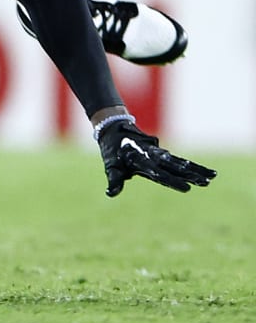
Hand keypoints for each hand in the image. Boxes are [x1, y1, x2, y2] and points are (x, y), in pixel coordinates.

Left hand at [96, 116, 216, 196]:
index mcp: (140, 160)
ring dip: (195, 169)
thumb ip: (114, 180)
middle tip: (206, 182)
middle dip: (191, 174)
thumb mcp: (111, 166)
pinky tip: (204, 172)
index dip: (172, 181)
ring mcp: (158, 153)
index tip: (187, 188)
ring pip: (179, 162)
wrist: (114, 129)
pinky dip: (190, 165)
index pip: (158, 173)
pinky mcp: (161, 152)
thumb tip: (110, 194)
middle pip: (174, 166)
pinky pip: (177, 159)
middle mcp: (152, 156)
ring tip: (212, 177)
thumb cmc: (112, 151)